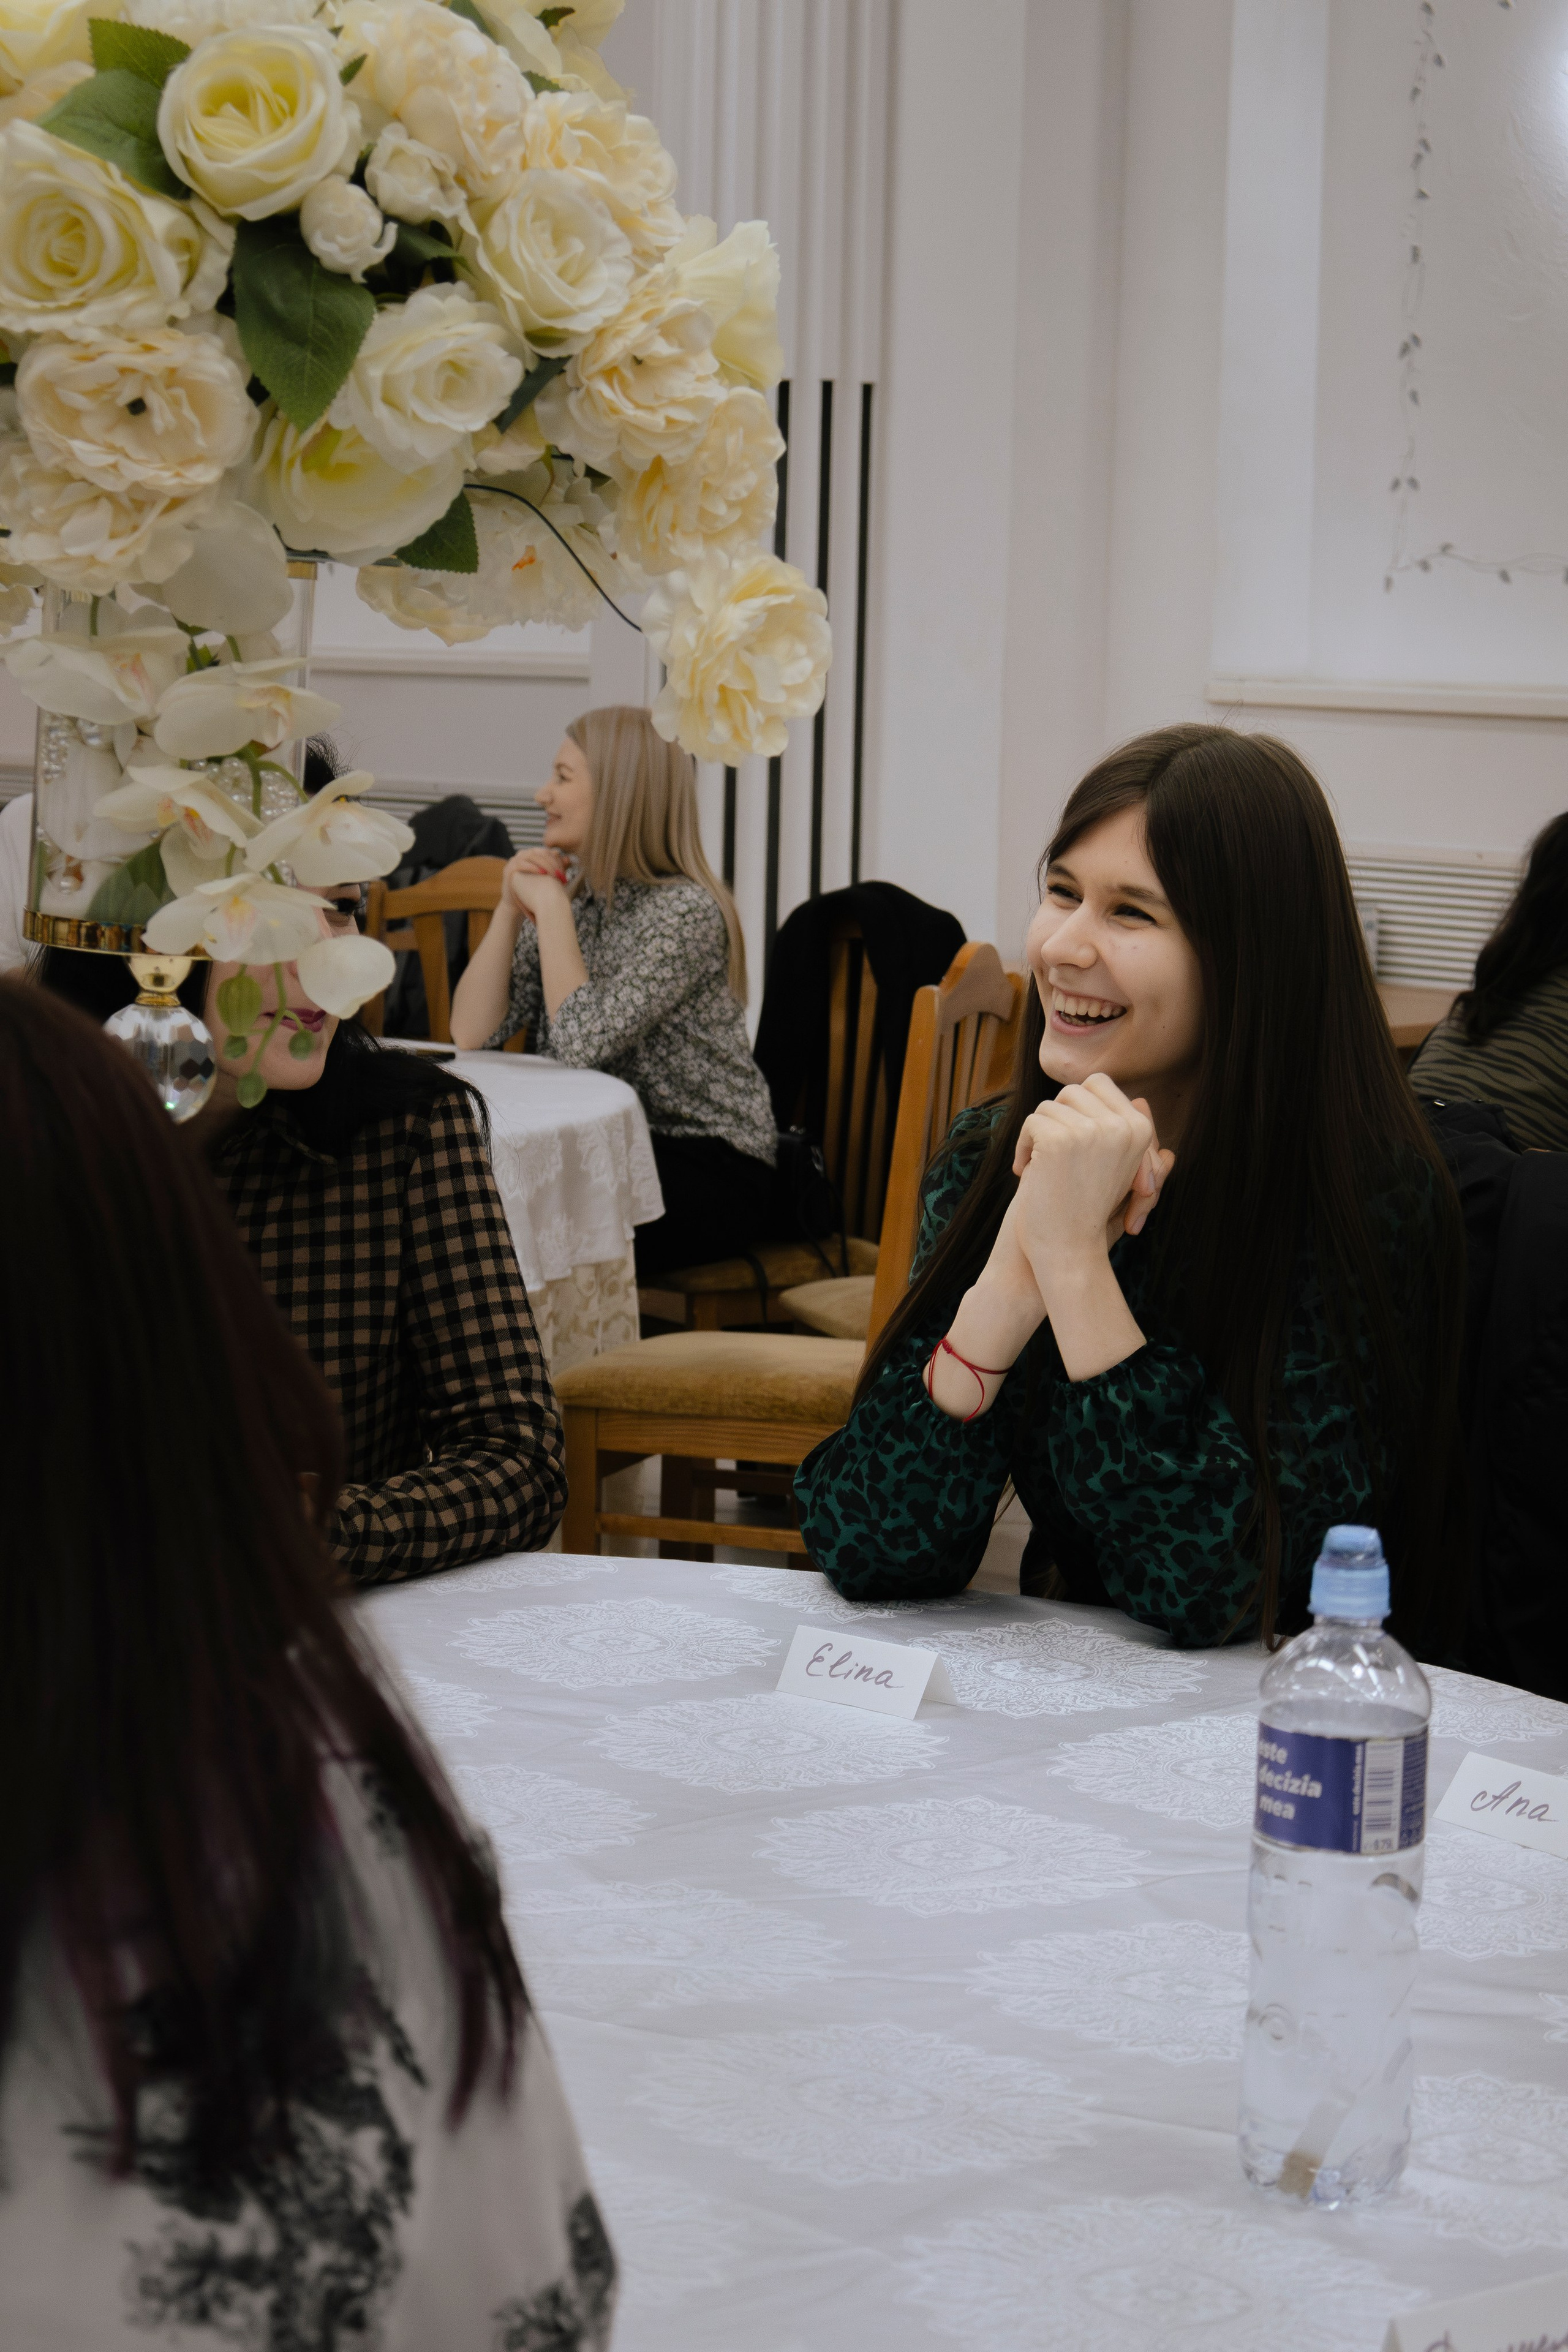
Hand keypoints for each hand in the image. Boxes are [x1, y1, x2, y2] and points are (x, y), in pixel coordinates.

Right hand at [504, 846, 568, 921]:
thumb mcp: (546, 879)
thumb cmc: (532, 892)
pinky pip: (520, 863)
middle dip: (552, 862)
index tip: (564, 873)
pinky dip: (532, 867)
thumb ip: (555, 869)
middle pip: (540, 852)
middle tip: (560, 874)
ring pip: (531, 856)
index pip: (547, 851)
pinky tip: (541, 873)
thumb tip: (567, 859)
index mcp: (532, 855)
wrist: (516, 906)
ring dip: (544, 864)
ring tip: (553, 875)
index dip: (557, 860)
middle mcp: (523, 855)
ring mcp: (514, 860)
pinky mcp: (508, 869)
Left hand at [1011, 1075, 1174, 1294]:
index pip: (1101, 1084)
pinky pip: (1032, 1122)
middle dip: (1056, 1117)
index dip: (1076, 1107)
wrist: (1069, 1252)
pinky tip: (1025, 1171)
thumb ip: (1124, 1133)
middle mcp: (1122, 1126)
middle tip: (1049, 1148)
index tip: (1067, 1141)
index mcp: (1140, 1129)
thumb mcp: (1120, 1171)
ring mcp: (1093, 1131)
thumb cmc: (1091, 1213)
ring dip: (1037, 1135)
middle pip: (1074, 1090)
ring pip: (1049, 1107)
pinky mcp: (1062, 1140)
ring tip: (1038, 1166)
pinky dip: (1023, 1146)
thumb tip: (1139, 1096)